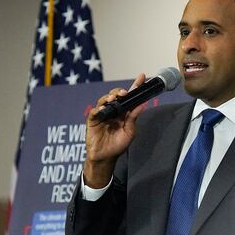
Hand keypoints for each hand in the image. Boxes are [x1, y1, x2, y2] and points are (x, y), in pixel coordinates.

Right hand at [83, 73, 146, 187]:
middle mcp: (113, 111)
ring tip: (114, 98)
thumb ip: (133, 118)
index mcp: (123, 113)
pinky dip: (98, 108)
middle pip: (115, 95)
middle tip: (124, 93)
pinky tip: (103, 108)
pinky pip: (94, 111)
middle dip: (120, 91)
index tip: (142, 76)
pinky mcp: (92, 120)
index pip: (129, 97)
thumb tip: (142, 105)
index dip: (135, 86)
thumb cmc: (118, 145)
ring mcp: (102, 114)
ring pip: (104, 100)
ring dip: (109, 97)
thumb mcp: (129, 132)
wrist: (106, 158)